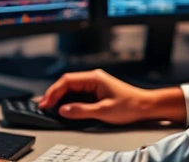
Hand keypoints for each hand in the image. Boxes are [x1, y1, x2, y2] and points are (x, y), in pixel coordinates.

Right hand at [37, 69, 185, 125]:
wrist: (145, 106)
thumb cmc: (129, 106)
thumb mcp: (104, 111)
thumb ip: (82, 110)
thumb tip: (63, 110)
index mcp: (94, 78)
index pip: (67, 81)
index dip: (53, 91)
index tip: (45, 103)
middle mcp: (93, 78)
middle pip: (67, 83)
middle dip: (54, 94)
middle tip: (43, 106)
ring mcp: (94, 84)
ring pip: (71, 88)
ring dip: (60, 97)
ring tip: (49, 107)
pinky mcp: (96, 91)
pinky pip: (78, 93)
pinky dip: (68, 100)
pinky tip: (64, 107)